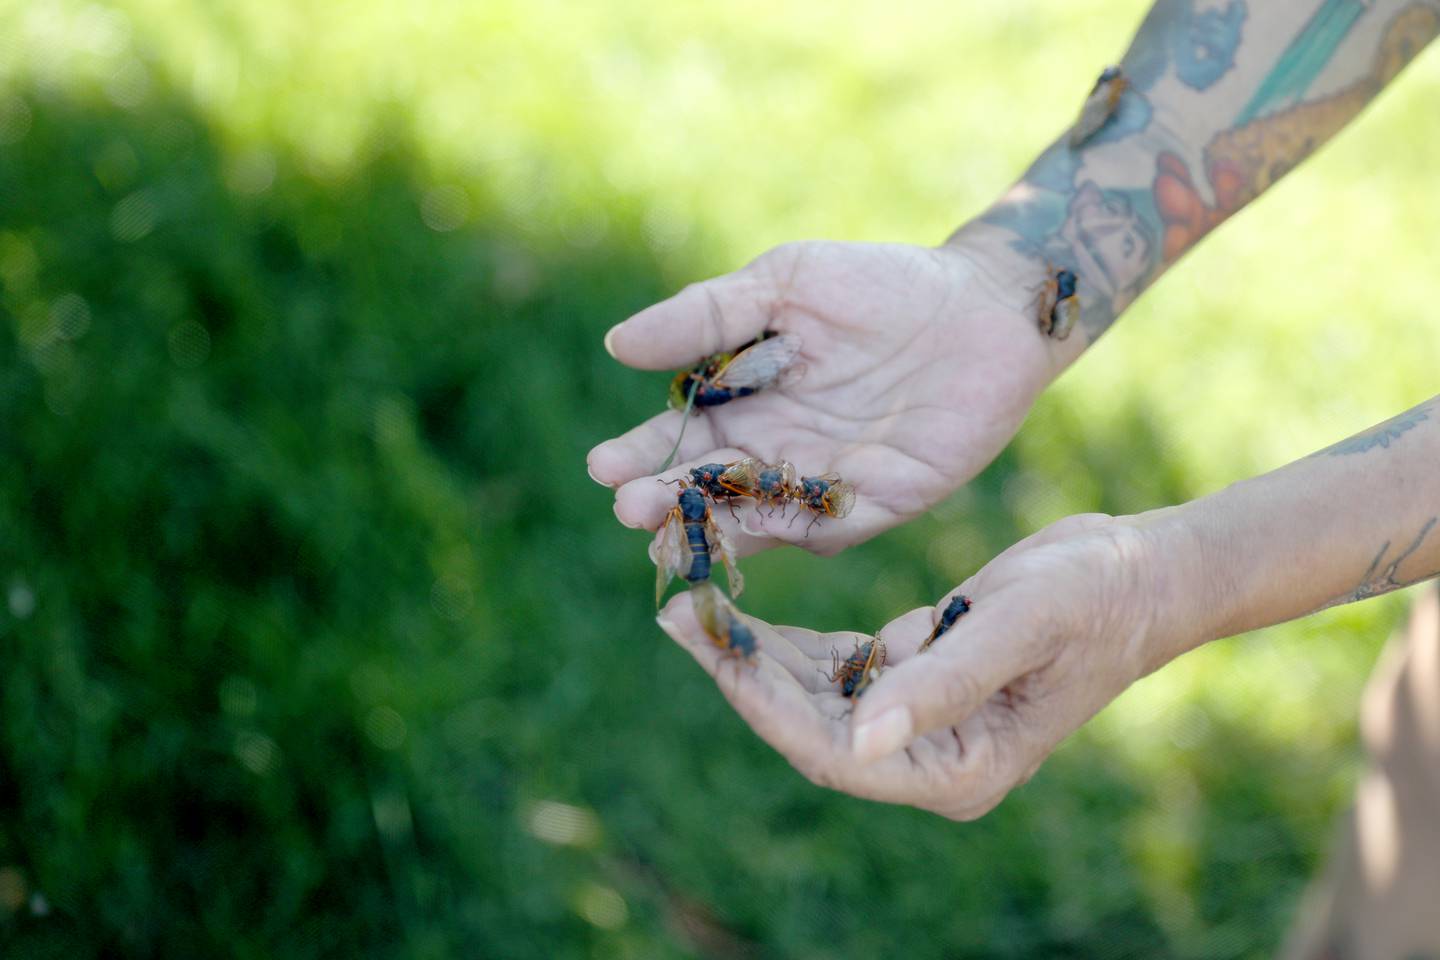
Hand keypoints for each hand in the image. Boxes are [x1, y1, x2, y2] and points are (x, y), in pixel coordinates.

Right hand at [588, 235, 1070, 555]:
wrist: (986, 304)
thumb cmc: (880, 284)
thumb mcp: (785, 284)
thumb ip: (707, 316)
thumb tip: (616, 344)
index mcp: (748, 401)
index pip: (682, 438)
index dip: (642, 453)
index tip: (602, 467)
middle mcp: (779, 449)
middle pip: (711, 487)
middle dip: (666, 499)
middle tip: (628, 507)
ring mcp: (827, 481)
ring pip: (759, 516)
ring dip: (714, 525)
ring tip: (669, 527)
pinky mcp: (882, 502)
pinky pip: (829, 525)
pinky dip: (792, 530)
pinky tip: (756, 532)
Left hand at [656, 512, 1196, 819]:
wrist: (1138, 578)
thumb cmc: (1094, 599)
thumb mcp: (1019, 626)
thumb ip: (944, 683)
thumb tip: (861, 740)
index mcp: (957, 770)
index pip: (835, 752)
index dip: (765, 703)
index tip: (708, 647)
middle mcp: (930, 759)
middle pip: (810, 727)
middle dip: (741, 673)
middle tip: (675, 612)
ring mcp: (920, 725)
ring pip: (813, 697)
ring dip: (754, 655)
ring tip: (692, 605)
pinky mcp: (914, 680)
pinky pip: (836, 669)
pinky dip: (791, 643)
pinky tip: (746, 613)